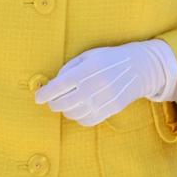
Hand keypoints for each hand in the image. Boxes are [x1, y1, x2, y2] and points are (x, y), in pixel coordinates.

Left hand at [36, 39, 176, 126]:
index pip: (60, 86)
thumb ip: (69, 68)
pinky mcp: (110, 110)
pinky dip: (78, 117)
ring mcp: (104, 101)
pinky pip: (86, 121)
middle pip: (63, 103)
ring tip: (67, 101)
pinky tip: (79, 108)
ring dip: (65, 110)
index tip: (38, 97)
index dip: (45, 94)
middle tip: (52, 99)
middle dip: (53, 103)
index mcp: (88, 70)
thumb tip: (52, 84)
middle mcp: (95, 87)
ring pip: (73, 114)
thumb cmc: (109, 59)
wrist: (139, 68)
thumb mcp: (88, 55)